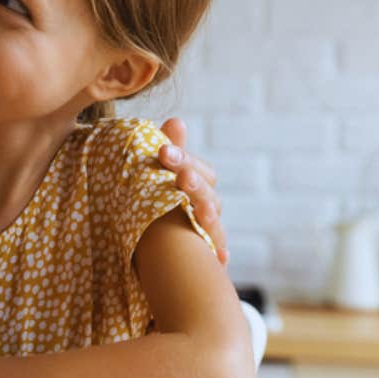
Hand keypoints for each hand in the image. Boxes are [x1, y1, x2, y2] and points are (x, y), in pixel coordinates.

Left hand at [159, 118, 226, 264]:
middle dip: (194, 183)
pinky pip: (216, 256)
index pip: (199, 170)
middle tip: (180, 175)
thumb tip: (176, 120)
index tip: (162, 150)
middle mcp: (207, 208)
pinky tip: (221, 256)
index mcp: (196, 186)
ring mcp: (207, 232)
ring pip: (213, 223)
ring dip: (208, 216)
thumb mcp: (162, 175)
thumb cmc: (161, 201)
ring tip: (201, 210)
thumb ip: (171, 152)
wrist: (158, 248)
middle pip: (208, 194)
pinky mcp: (206, 256)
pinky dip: (219, 255)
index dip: (182, 159)